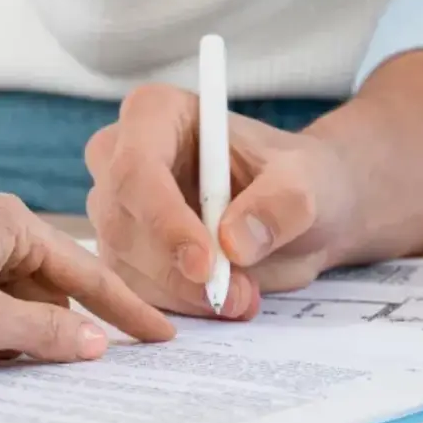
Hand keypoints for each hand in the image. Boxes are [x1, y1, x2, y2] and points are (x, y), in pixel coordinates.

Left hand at [0, 195, 176, 360]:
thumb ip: (42, 332)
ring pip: (19, 304)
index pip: (90, 275)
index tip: (163, 334)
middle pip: (55, 291)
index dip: (129, 310)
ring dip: (20, 337)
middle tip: (95, 361)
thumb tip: (95, 345)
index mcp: (15, 226)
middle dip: (65, 330)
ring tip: (12, 360)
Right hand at [85, 84, 356, 319]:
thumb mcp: (305, 185)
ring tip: (244, 296)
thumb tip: (234, 242)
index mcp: (156, 115)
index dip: (164, 221)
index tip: (206, 265)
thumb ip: (277, 206)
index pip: (137, 168)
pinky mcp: (123, 254)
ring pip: (124, 265)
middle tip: (238, 295)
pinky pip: (132, 293)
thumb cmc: (297, 180)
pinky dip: (178, 307)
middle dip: (177, 272)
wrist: (298, 214)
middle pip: (122, 222)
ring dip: (183, 295)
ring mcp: (116, 209)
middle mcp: (121, 158)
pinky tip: (222, 303)